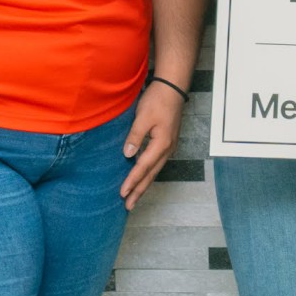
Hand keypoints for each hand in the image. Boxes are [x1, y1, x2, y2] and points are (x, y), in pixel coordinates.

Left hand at [120, 82, 184, 203]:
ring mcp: (169, 147)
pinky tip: (142, 177)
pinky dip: (148, 174)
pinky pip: (156, 164)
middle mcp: (167, 149)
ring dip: (144, 184)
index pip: (143, 167)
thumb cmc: (157, 100)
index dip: (132, 181)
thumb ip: (135, 136)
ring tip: (134, 197)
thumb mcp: (143, 117)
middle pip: (151, 175)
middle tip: (129, 206)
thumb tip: (128, 155)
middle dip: (139, 191)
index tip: (122, 194)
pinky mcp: (167, 143)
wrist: (172, 89)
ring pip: (155, 171)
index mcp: (161, 144)